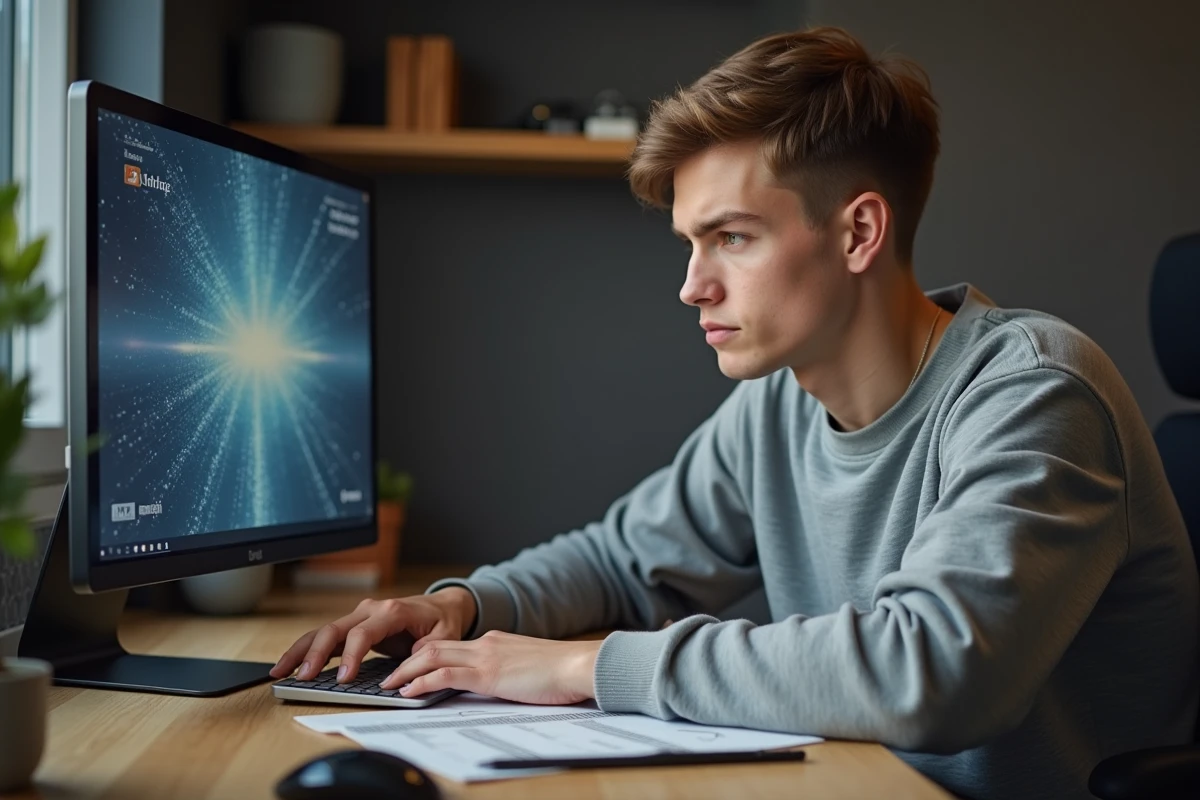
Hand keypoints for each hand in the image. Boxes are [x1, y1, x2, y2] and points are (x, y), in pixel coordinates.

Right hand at [270, 587, 476, 682]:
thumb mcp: (443, 638)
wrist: (444, 606)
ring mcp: (360, 617)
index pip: (362, 634)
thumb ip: (424, 654)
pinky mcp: (355, 627)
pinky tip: (291, 666)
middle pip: (334, 630)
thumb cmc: (443, 621)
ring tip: (280, 672)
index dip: (350, 656)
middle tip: (301, 677)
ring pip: (323, 631)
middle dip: (314, 653)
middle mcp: (371, 610)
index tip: (343, 678)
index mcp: (392, 611)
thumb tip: (402, 674)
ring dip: (301, 651)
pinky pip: (327, 638)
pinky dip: (307, 650)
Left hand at [381, 630, 601, 705]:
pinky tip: (409, 693)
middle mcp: (486, 642)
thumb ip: (510, 671)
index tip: (411, 667)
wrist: (579, 665)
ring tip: (390, 685)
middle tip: (389, 675)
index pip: (452, 645)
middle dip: (407, 661)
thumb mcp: (529, 668)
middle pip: (435, 646)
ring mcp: (485, 655)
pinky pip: (444, 675)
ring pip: (432, 656)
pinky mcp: (488, 673)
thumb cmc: (564, 671)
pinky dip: (421, 683)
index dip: (426, 656)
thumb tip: (502, 684)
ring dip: (406, 671)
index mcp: (496, 641)